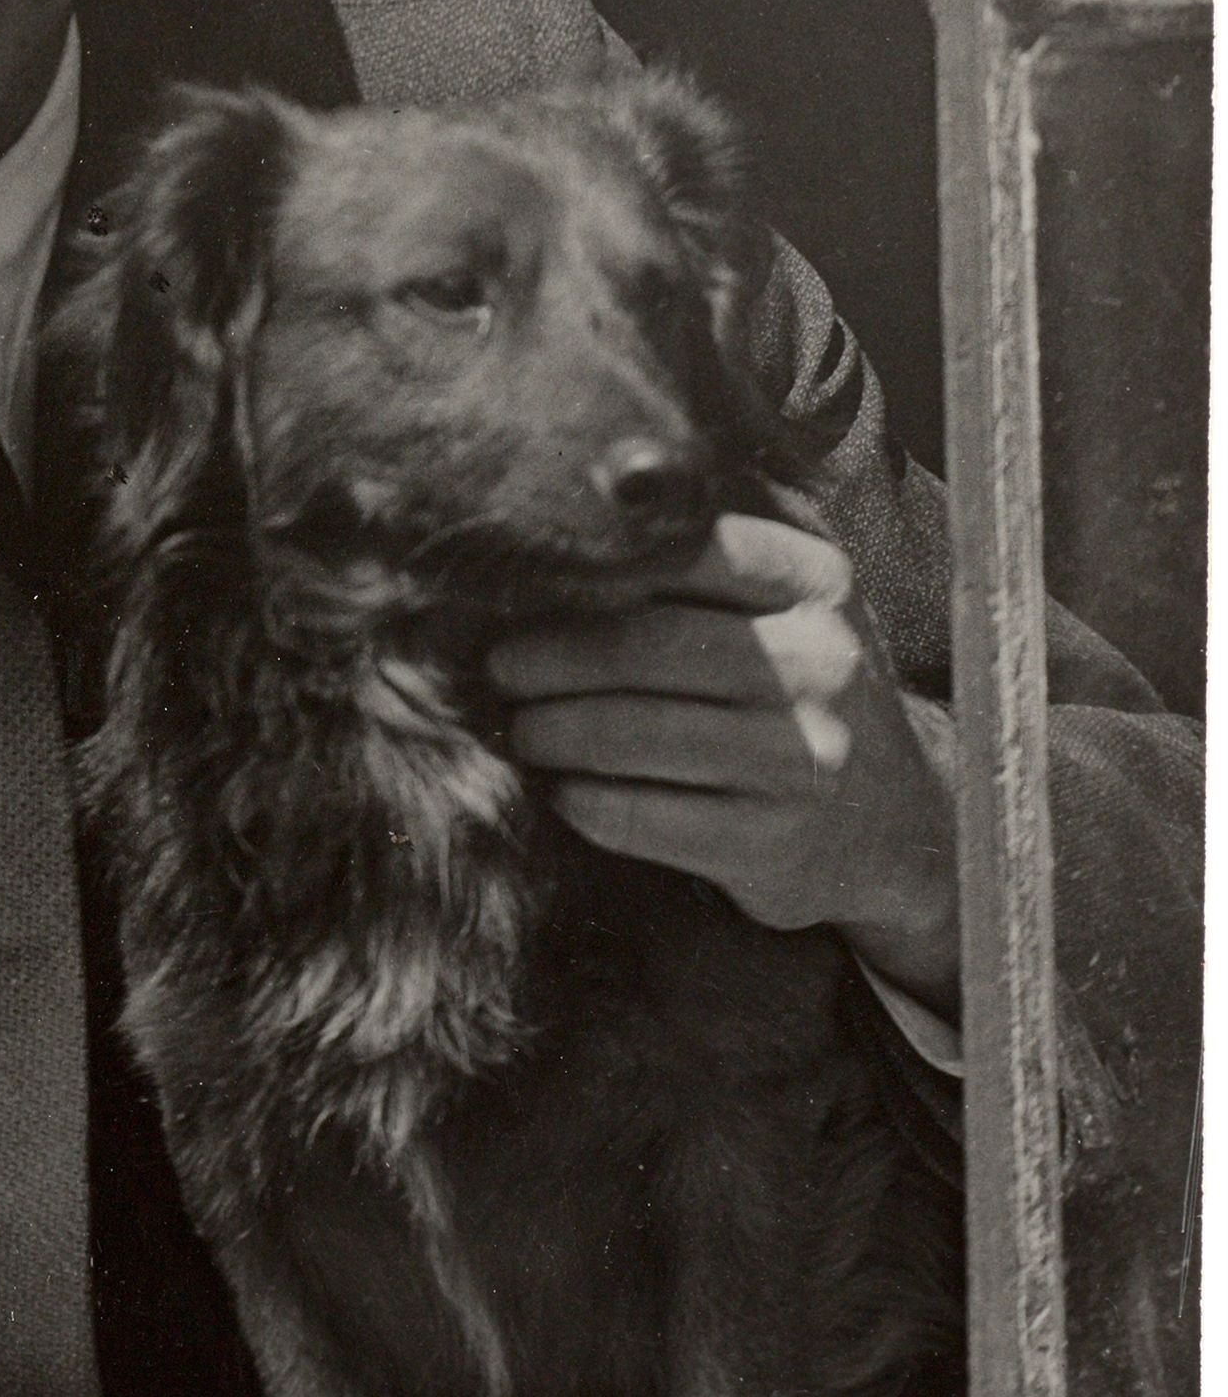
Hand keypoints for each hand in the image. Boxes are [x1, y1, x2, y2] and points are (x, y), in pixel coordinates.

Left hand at [489, 512, 960, 1007]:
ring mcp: (805, 758)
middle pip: (648, 647)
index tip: (525, 587)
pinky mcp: (773, 844)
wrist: (897, 824)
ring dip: (552, 731)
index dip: (590, 570)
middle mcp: (823, 664)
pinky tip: (561, 789)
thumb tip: (542, 557)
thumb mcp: (784, 612)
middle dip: (551, 659)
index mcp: (818, 583)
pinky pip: (641, 815)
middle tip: (499, 668)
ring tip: (520, 728)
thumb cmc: (801, 695)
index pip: (687, 552)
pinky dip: (581, 800)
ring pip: (636, 734)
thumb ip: (695, 574)